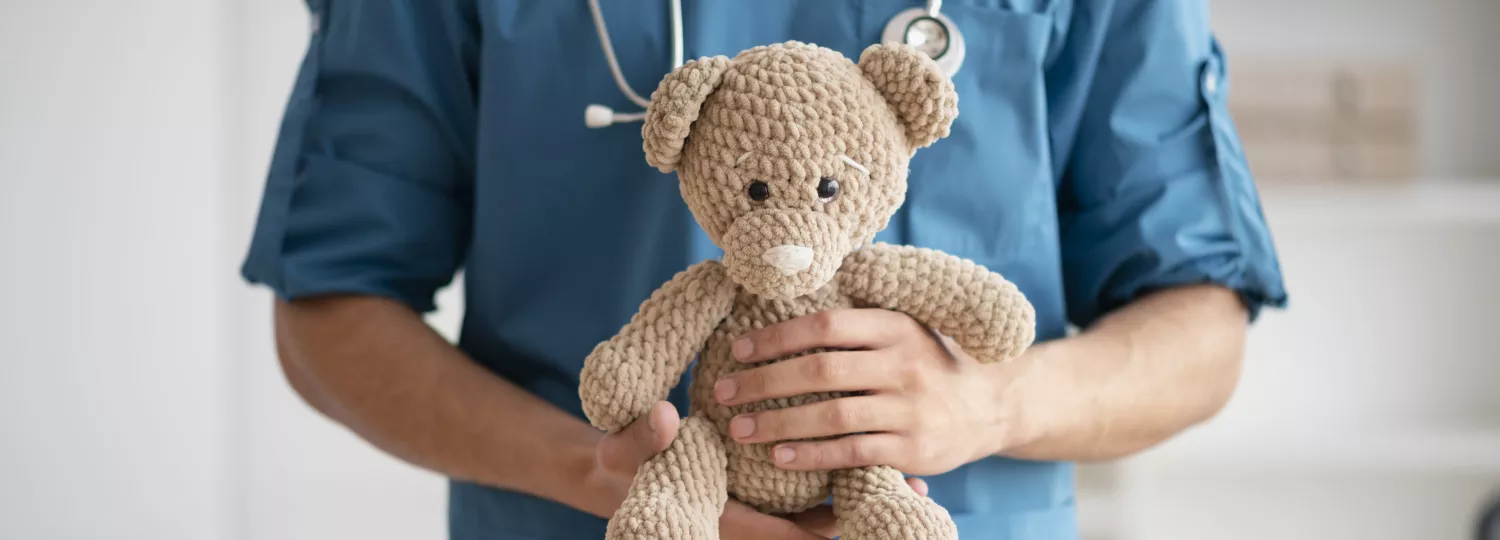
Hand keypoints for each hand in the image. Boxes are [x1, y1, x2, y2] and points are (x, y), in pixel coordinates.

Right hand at [586, 401, 930, 538]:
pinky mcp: (764, 489)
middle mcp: (750, 518)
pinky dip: (840, 476)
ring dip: (861, 494)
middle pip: (816, 527)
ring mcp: (761, 505)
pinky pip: (810, 494)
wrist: (616, 471)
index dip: (827, 528)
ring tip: (914, 481)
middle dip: (863, 510)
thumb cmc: (620, 467)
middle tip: (916, 492)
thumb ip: (640, 440)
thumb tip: (665, 418)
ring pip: (820, 511)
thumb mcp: (621, 453)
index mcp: (725, 516)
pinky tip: (871, 455)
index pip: (785, 534)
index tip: (870, 513)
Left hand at [713, 309, 1014, 475]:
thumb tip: (793, 282)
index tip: (738, 349)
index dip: (776, 337)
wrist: (995, 405)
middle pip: (820, 371)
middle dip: (764, 382)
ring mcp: (910, 409)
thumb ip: (860, 315)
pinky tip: (780, 457)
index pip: (825, 325)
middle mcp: (904, 364)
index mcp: (896, 326)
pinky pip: (852, 452)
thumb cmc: (932, 360)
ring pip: (832, 416)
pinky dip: (812, 456)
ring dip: (779, 423)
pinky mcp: (914, 449)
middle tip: (724, 392)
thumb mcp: (906, 325)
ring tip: (740, 429)